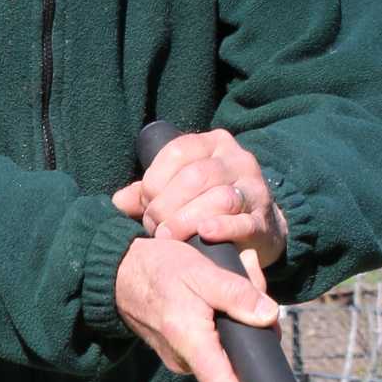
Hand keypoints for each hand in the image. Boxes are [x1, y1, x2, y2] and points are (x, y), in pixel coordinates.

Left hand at [112, 128, 285, 273]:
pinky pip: (243, 222)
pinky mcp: (263, 221)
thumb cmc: (209, 205)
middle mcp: (236, 160)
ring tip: (169, 237)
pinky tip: (204, 233)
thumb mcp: (180, 191)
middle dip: (167, 204)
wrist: (259, 228)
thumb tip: (118, 201)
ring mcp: (254, 189)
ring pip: (220, 197)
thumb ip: (149, 193)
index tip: (144, 204)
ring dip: (187, 220)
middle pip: (197, 175)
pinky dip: (222, 228)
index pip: (179, 151)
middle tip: (154, 227)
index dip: (155, 180)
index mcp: (213, 144)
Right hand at [113, 231, 279, 381]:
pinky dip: (225, 329)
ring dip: (241, 331)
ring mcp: (179, 357)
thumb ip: (237, 294)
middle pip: (231, 367)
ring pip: (222, 355)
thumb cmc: (159, 269)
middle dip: (256, 343)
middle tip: (263, 301)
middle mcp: (183, 358)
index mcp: (190, 342)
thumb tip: (269, 315)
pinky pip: (210, 348)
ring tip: (247, 291)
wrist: (120, 271)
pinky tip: (227, 301)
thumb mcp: (202, 271)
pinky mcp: (178, 350)